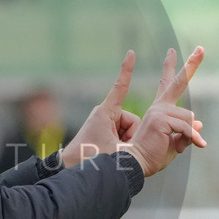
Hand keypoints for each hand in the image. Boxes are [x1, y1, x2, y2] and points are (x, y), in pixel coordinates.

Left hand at [61, 50, 141, 166]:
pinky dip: (122, 143)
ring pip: (130, 128)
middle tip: (117, 149)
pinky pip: (122, 133)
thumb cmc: (89, 158)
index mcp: (105, 113)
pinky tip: (115, 152)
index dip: (126, 70)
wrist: (70, 166)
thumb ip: (135, 147)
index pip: (119, 88)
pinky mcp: (104, 129)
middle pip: (133, 120)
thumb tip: (149, 147)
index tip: (130, 53)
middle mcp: (105, 113)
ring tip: (113, 153)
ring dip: (126, 143)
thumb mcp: (115, 153)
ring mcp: (105, 122)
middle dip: (130, 137)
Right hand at [121, 47, 205, 176]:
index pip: (167, 85)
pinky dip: (194, 138)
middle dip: (191, 65)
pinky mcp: (160, 118)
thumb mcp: (175, 145)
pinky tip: (198, 145)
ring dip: (191, 135)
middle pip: (178, 82)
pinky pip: (187, 127)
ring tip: (185, 146)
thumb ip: (186, 133)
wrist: (136, 163)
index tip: (171, 51)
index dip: (170, 68)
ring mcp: (159, 111)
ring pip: (189, 118)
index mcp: (160, 111)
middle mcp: (159, 107)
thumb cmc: (152, 156)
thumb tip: (199, 123)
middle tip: (201, 49)